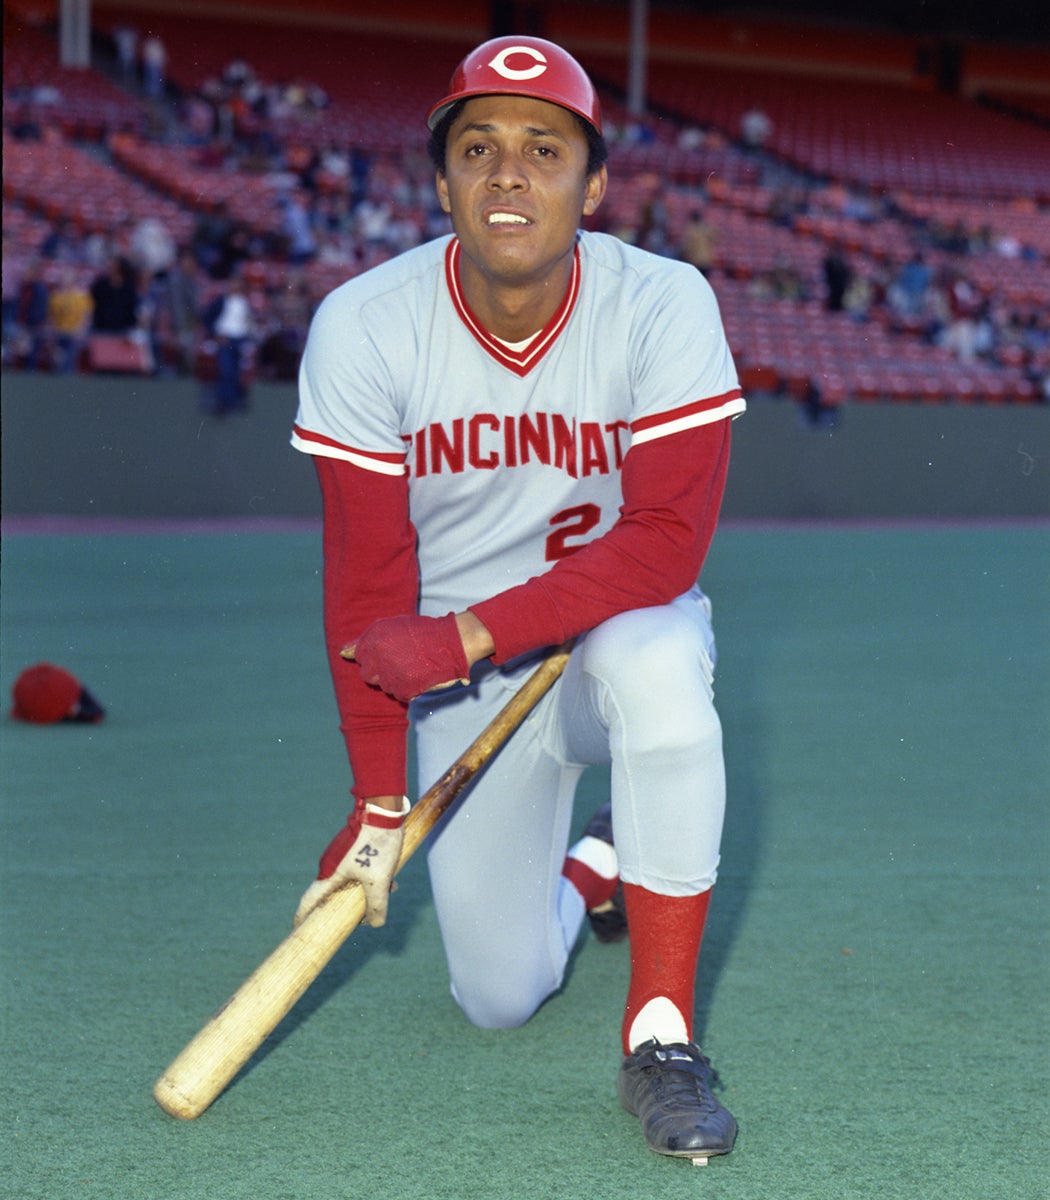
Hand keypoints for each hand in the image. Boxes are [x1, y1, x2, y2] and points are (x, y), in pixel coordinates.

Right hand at [294, 796, 409, 927]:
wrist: (384, 811)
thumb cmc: (377, 844)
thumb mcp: (379, 881)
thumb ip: (376, 906)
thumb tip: (375, 924)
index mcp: (328, 874)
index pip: (309, 901)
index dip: (302, 917)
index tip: (297, 929)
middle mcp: (330, 866)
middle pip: (335, 896)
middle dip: (353, 906)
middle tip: (368, 914)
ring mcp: (341, 856)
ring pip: (352, 883)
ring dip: (369, 890)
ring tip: (391, 887)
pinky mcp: (353, 849)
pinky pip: (360, 871)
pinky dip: (372, 878)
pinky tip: (392, 877)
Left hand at [343, 613, 470, 701]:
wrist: (453, 641)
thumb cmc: (423, 633)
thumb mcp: (392, 627)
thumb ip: (365, 641)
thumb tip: (342, 653)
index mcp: (374, 637)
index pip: (360, 657)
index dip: (375, 658)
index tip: (390, 654)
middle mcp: (378, 655)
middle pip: (367, 675)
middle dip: (381, 672)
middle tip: (402, 663)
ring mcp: (390, 672)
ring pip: (384, 687)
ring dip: (396, 681)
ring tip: (414, 667)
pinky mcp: (403, 687)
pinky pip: (399, 695)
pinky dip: (410, 690)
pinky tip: (420, 677)